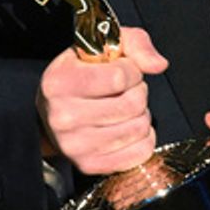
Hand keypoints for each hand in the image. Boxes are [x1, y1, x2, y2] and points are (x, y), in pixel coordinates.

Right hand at [37, 26, 167, 174]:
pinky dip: (143, 138)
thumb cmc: (79, 74)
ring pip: (138, 128)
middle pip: (131, 105)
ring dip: (141, 115)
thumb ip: (135, 44)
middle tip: (125, 90)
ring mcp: (75, 145)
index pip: (119, 78)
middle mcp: (63, 117)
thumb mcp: (103, 45)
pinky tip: (127, 126)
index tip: (124, 70)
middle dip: (138, 93)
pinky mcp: (89, 165)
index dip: (132, 71)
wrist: (51, 110)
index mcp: (60, 83)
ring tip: (124, 107)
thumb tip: (158, 64)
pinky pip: (140, 152)